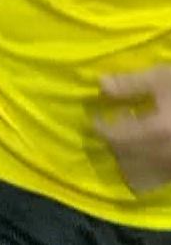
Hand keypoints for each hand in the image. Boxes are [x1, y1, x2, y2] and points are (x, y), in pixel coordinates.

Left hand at [96, 65, 170, 193]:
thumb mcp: (163, 79)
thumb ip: (130, 84)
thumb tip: (99, 85)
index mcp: (155, 132)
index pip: (113, 137)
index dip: (99, 127)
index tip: (94, 117)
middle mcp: (164, 156)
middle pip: (125, 159)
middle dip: (114, 144)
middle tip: (113, 126)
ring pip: (143, 177)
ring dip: (130, 162)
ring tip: (133, 141)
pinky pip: (161, 180)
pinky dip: (151, 171)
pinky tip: (155, 151)